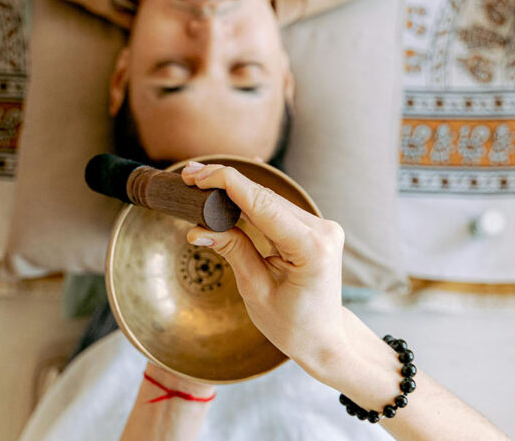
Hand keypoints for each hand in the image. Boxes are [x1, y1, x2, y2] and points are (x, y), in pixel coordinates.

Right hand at [180, 161, 351, 381]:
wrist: (324, 338)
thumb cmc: (293, 325)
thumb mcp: (256, 291)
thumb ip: (233, 251)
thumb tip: (199, 229)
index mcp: (311, 248)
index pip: (263, 205)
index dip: (228, 184)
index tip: (198, 175)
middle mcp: (322, 231)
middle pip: (265, 197)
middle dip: (226, 184)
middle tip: (189, 175)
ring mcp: (322, 228)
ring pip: (270, 199)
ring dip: (235, 190)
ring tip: (200, 182)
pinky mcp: (315, 229)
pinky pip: (277, 209)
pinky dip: (249, 202)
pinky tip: (226, 191)